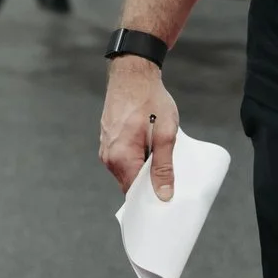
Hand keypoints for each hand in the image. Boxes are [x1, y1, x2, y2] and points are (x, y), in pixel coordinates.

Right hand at [98, 57, 177, 202]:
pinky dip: (136, 160)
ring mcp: (106, 148)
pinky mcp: (107, 140)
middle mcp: (109, 157)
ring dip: (143, 171)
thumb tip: (163, 195)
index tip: (168, 204)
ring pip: (127, 172)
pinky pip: (122, 160)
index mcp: (121, 158)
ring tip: (163, 161)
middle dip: (149, 187)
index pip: (135, 194)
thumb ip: (163, 166)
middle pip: (130, 185)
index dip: (152, 200)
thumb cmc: (150, 100)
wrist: (132, 73)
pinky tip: (151, 150)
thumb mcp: (165, 133)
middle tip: (172, 184)